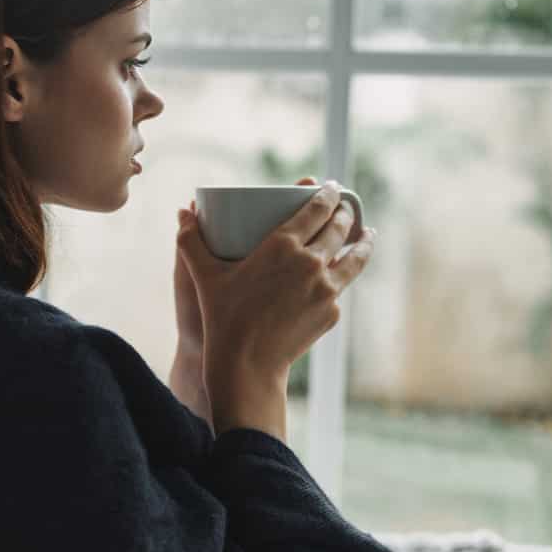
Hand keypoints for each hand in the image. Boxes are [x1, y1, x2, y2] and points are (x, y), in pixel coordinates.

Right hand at [176, 175, 374, 397]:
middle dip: (346, 212)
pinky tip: (344, 274)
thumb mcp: (205, 276)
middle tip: (345, 207)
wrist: (247, 365)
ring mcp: (326, 289)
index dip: (328, 193)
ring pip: (354, 258)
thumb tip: (182, 212)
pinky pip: (341, 289)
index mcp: (283, 245)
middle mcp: (311, 263)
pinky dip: (343, 277)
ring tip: (368, 234)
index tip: (332, 187)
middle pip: (338, 228)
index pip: (316, 209)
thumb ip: (190, 242)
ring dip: (363, 241)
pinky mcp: (332, 312)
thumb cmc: (223, 318)